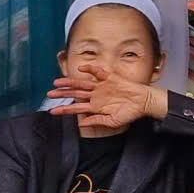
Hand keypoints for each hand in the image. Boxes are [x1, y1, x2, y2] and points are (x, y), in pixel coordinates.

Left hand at [50, 63, 164, 131]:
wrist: (144, 102)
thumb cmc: (130, 113)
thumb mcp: (112, 122)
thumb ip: (96, 121)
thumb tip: (81, 124)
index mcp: (95, 106)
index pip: (76, 108)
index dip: (65, 109)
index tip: (52, 111)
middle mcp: (96, 95)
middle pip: (75, 93)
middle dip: (62, 94)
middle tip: (49, 94)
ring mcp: (101, 86)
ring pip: (82, 83)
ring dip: (69, 82)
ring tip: (57, 82)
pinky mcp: (109, 78)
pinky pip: (97, 72)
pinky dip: (89, 69)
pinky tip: (80, 69)